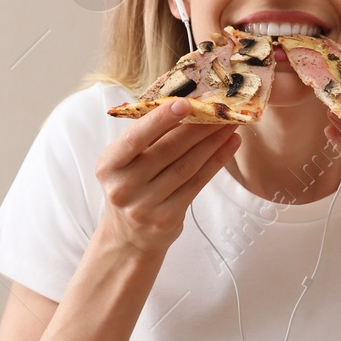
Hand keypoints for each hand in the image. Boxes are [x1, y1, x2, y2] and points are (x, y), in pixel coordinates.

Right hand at [94, 101, 239, 255]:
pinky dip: (216, 162)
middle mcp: (123, 187)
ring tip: (231, 124)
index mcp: (109, 166)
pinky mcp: (166, 218)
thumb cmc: (131, 187)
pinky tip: (229, 145)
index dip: (161, 119)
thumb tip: (185, 105)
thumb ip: (148, 138)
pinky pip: (197, 184)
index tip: (186, 103)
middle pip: (168, 150)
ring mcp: (145, 206)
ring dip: (212, 142)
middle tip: (222, 108)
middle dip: (199, 126)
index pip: (136, 138)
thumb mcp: (126, 163)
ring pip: (187, 166)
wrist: (129, 237)